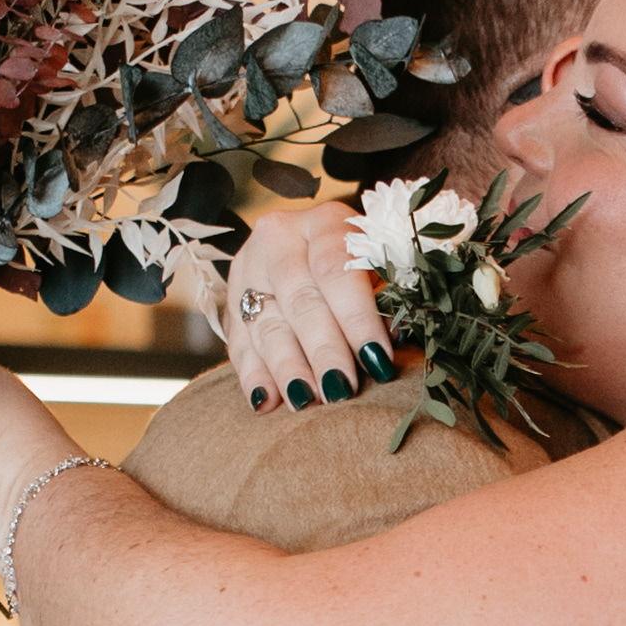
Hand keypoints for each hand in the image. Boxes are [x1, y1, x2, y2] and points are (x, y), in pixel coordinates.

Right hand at [218, 204, 393, 409]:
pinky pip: (239, 342)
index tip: (377, 359)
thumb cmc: (359, 262)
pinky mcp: (231, 300)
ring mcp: (249, 269)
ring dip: (287, 368)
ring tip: (306, 400)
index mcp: (323, 223)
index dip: (358, 318)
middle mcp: (279, 240)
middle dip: (323, 350)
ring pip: (266, 324)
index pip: (337, 270)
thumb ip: (384, 297)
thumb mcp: (376, 263)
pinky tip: (267, 402)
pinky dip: (254, 376)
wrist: (306, 246)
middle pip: (300, 300)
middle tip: (341, 389)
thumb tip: (393, 340)